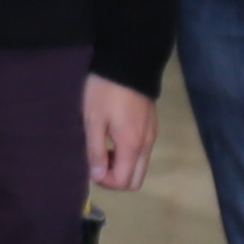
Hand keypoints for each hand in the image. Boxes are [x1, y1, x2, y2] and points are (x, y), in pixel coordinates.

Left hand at [81, 77, 155, 195]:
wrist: (128, 62)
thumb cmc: (105, 91)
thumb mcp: (93, 120)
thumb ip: (95, 151)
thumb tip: (98, 176)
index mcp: (132, 145)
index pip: (124, 182)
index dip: (105, 181)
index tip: (91, 166)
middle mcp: (147, 145)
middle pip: (136, 179)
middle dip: (116, 178)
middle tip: (98, 161)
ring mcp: (152, 135)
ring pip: (140, 166)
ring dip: (122, 166)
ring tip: (103, 148)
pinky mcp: (152, 126)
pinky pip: (142, 152)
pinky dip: (128, 155)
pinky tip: (113, 138)